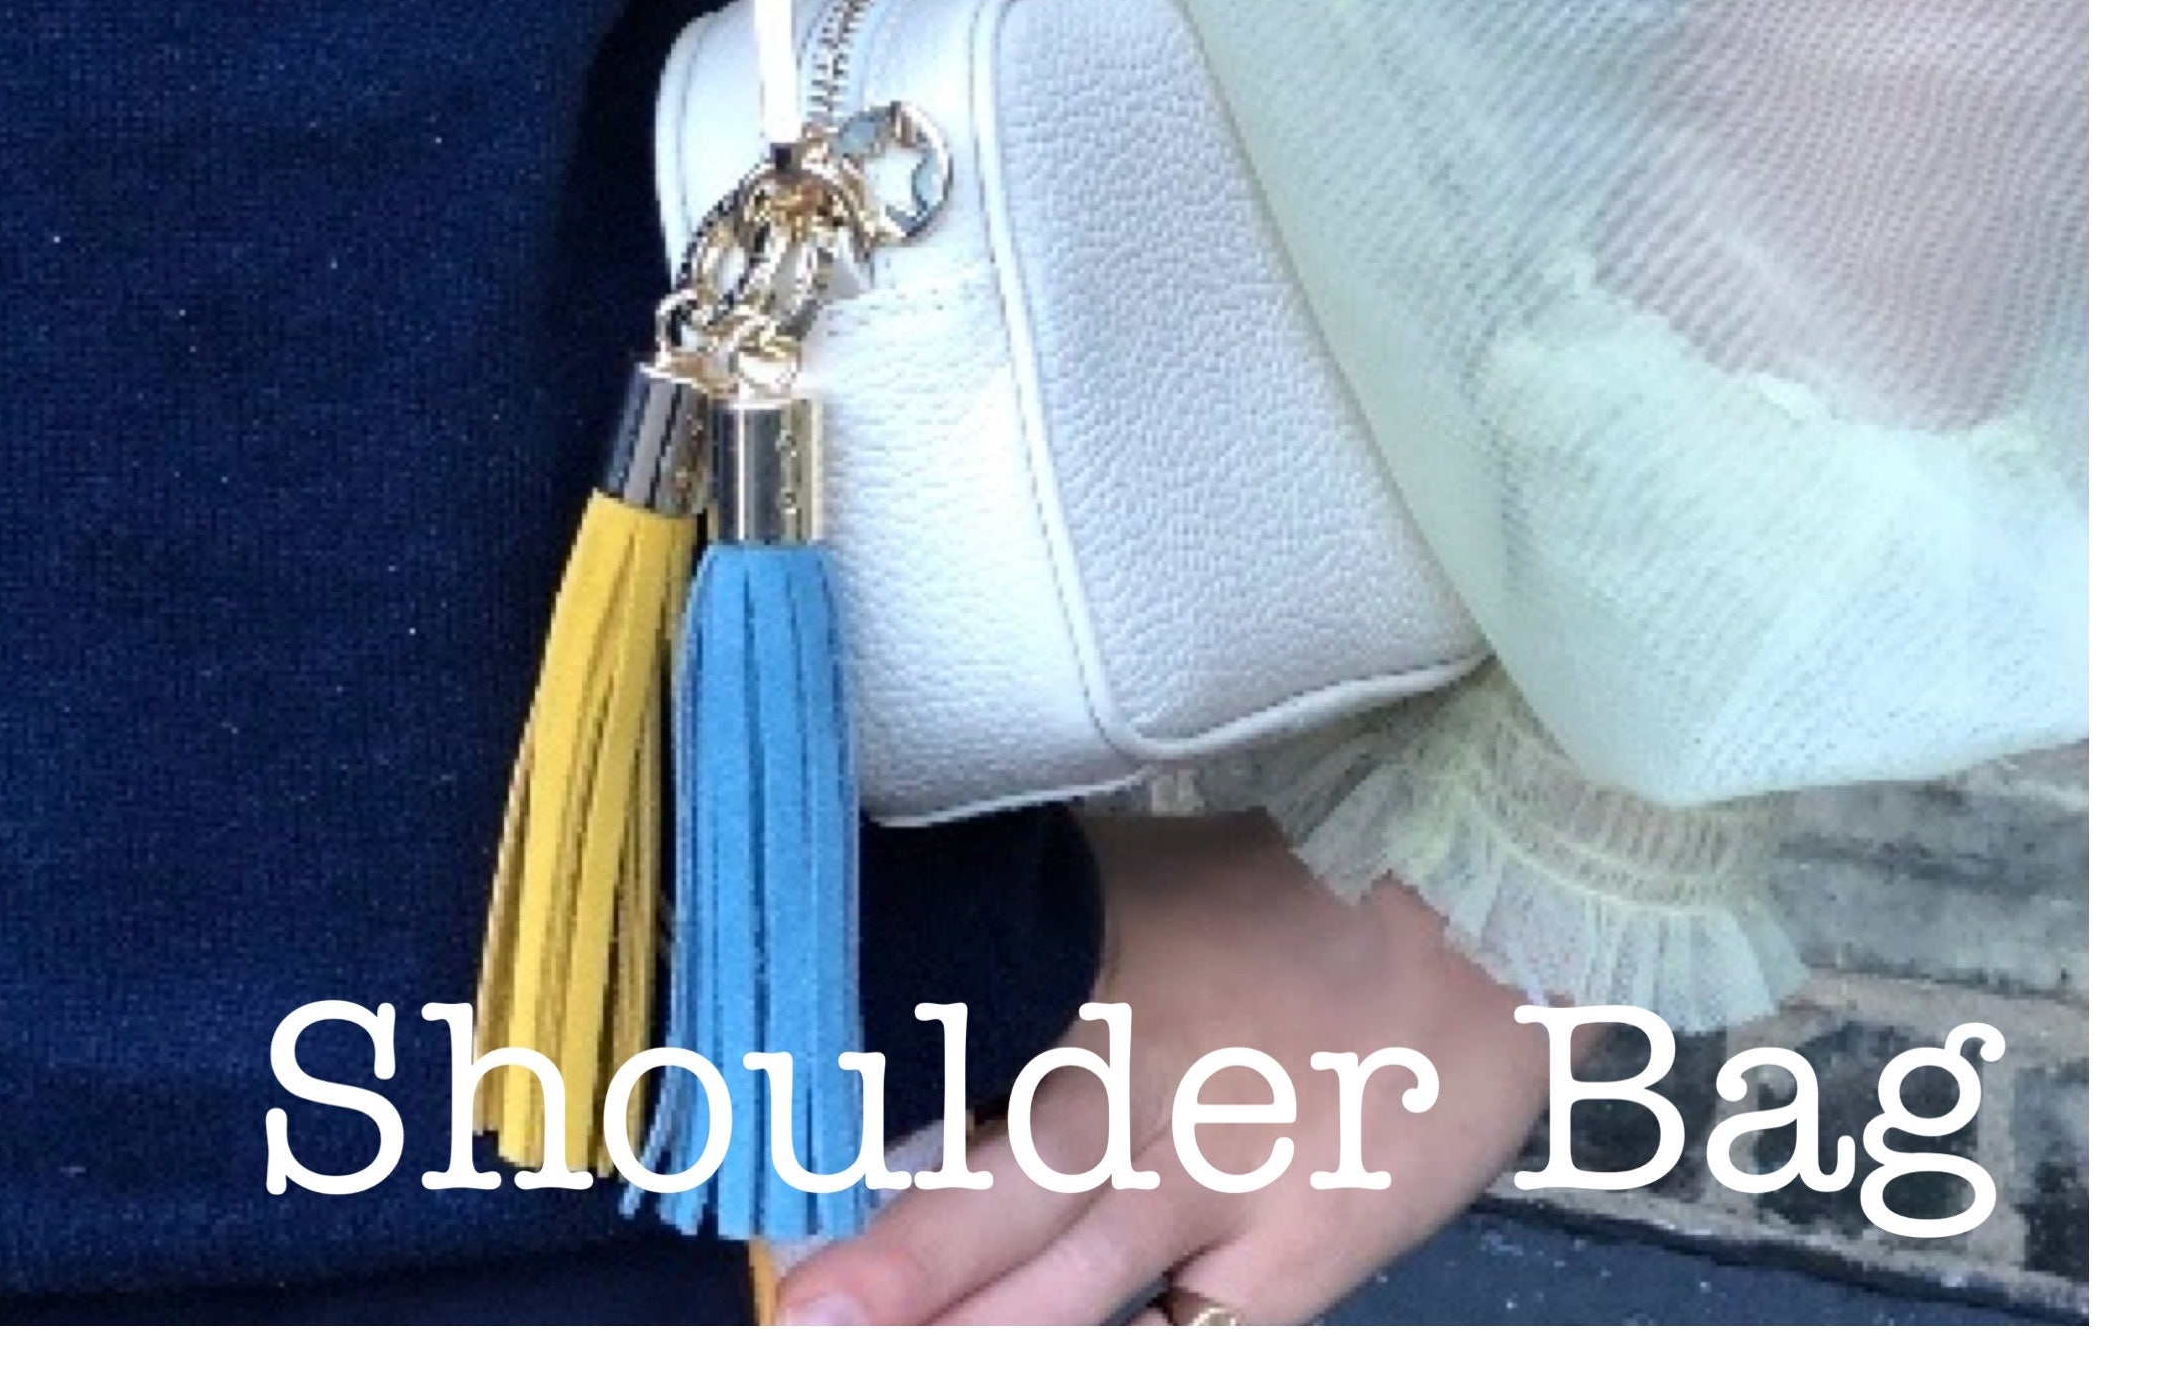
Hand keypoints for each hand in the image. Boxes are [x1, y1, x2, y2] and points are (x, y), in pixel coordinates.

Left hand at [776, 809, 1552, 1325]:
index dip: (845, 1121)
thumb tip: (887, 967)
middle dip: (896, 1271)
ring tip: (876, 1363)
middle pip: (994, 1193)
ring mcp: (1214, 1186)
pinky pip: (1196, 1339)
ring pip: (1078, 1288)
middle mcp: (1129, 1088)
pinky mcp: (1296, 1257)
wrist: (1469, 918)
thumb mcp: (1123, 884)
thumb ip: (1023, 945)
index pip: (938, 1056)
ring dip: (981, 1339)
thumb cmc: (1278, 896)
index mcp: (1074, 978)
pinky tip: (1053, 1363)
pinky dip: (1133, 1354)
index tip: (763, 1170)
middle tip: (804, 1321)